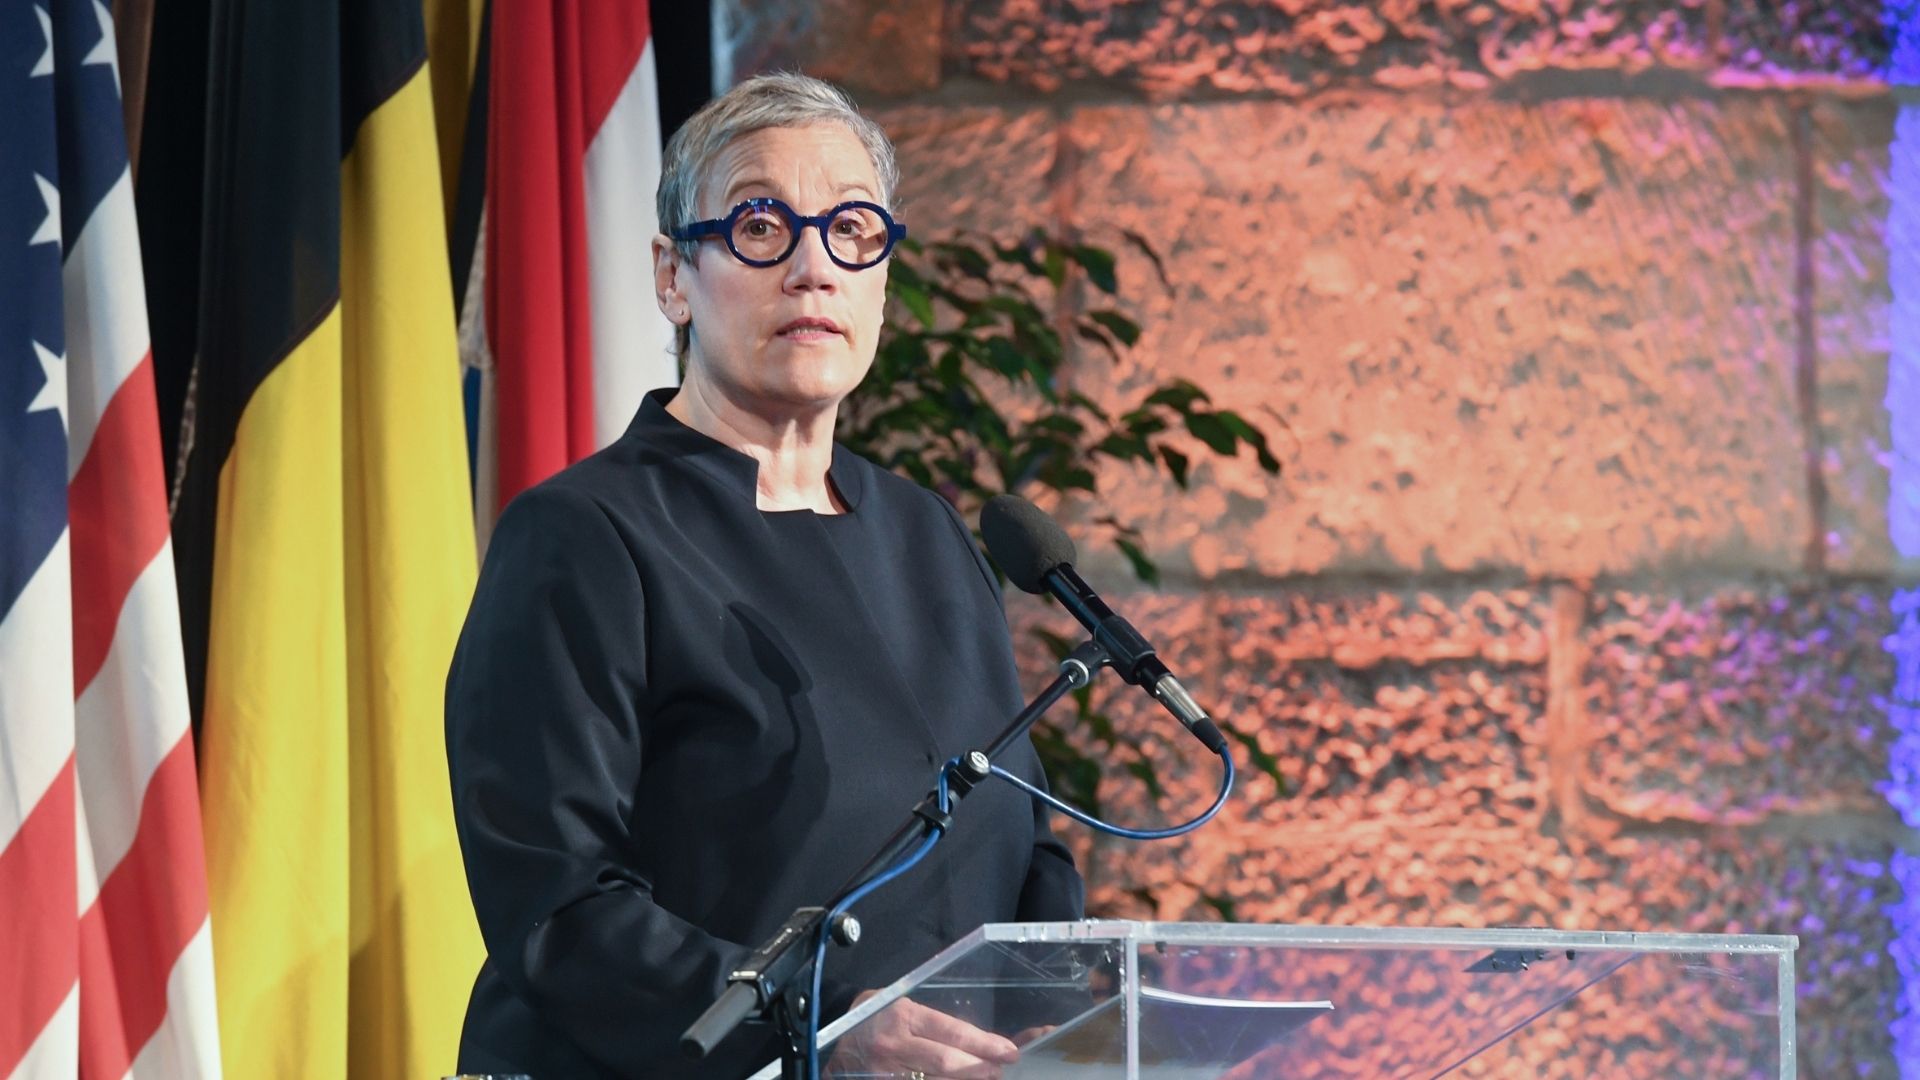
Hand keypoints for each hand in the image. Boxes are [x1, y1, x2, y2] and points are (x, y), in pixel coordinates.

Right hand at [826, 989, 1020, 1078]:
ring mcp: (886, 1074)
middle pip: (947, 1063)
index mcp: (901, 1017)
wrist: (829, 1044)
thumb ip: (929, 1020)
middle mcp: (893, 1047)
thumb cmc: (870, 1017)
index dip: (984, 1044)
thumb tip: (974, 1039)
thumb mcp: (896, 1005)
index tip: (1009, 1051)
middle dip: (980, 1069)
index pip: (951, 1032)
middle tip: (1001, 1070)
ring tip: (985, 1078)